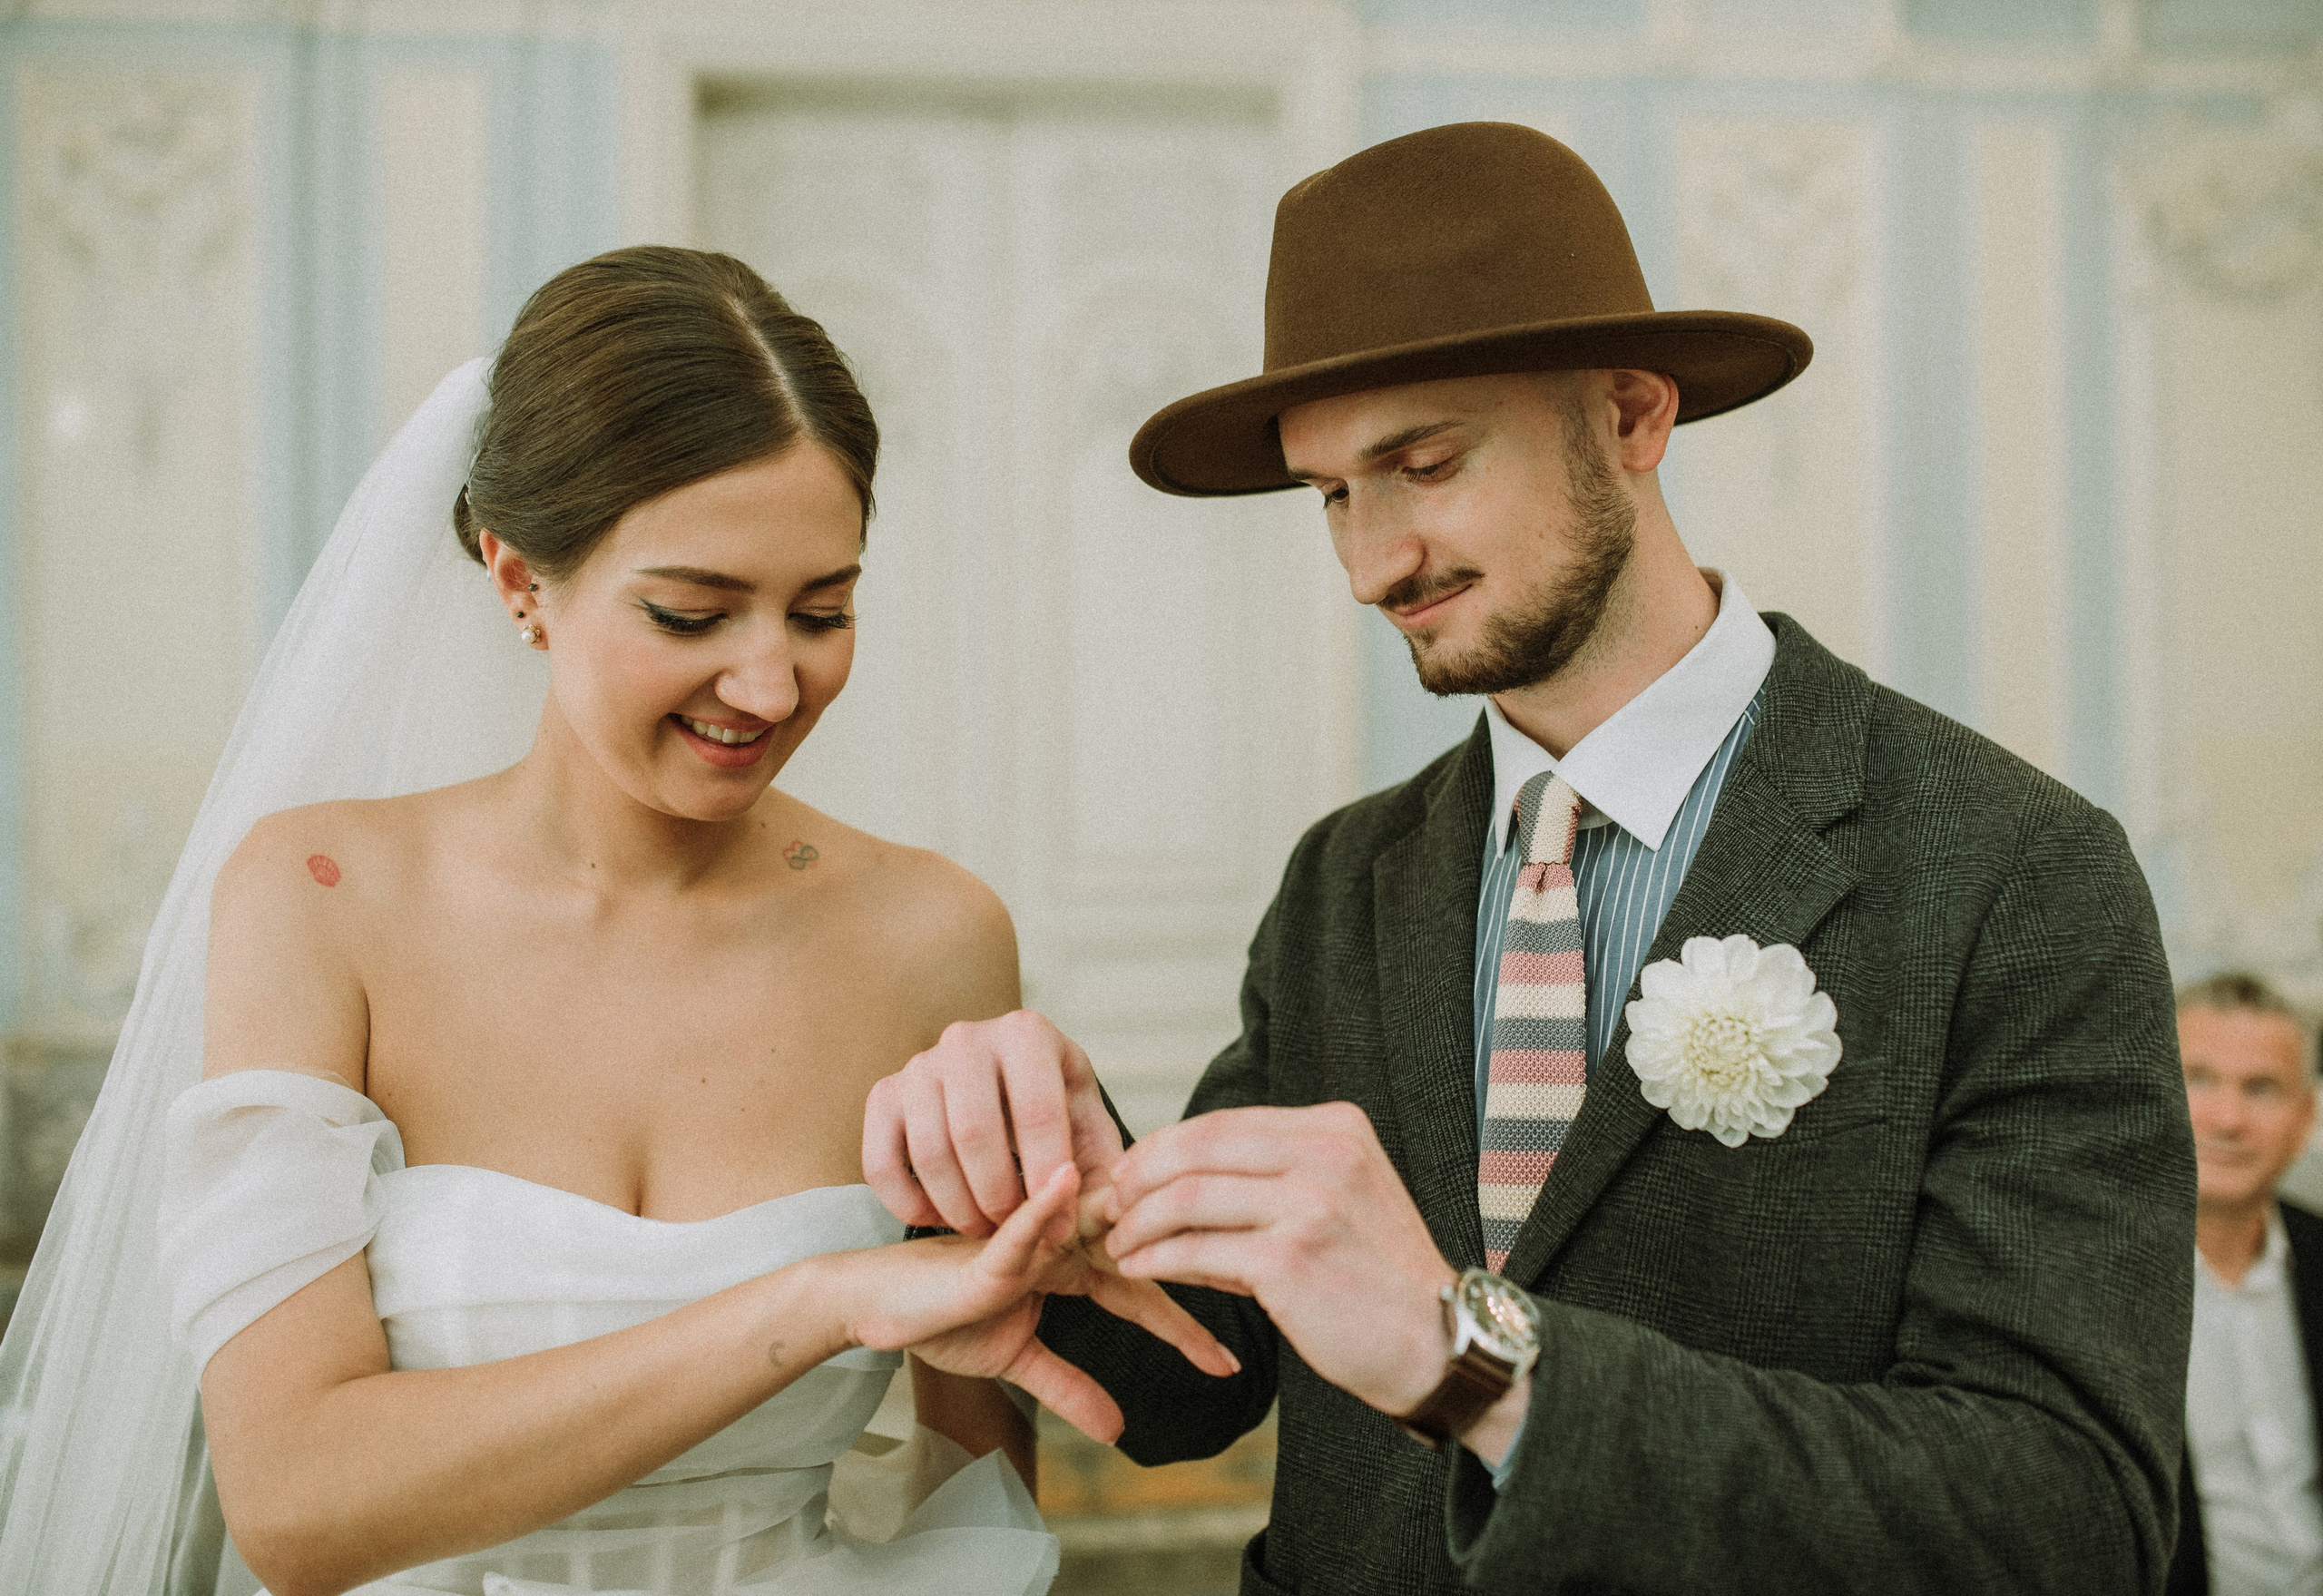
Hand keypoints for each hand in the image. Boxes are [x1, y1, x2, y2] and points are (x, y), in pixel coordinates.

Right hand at [845, 1165, 1240, 1443]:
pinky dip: (1042, 1207)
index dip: (1184, 1324)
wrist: (874, 1304)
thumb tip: (1118, 1430)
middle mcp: (1055, 1243)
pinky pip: (1018, 1226)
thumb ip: (1068, 1387)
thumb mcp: (1018, 1361)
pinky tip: (1070, 1186)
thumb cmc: (943, 1316)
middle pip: (1135, 1246)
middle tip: (1247, 1277)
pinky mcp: (983, 1246)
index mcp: (1068, 1265)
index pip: (1140, 1291)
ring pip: (1089, 1223)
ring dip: (1142, 1221)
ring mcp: (1022, 1240)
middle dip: (1189, 1262)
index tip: (1229, 1363)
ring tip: (1198, 1226)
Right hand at [863, 1010, 1123, 1238]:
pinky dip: (907, 1205)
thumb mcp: (1090, 1133)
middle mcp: (968, 1037)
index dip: (1049, 1184)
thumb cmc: (1057, 1115)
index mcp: (1028, 1033)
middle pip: (974, 1133)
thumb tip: (1105, 1212)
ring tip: (986, 1229)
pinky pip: (881, 1163)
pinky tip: (939, 1218)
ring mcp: (920, 1063)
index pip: (1036, 1113)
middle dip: (999, 1198)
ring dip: (958, 1209)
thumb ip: (1102, 1174)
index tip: (1060, 1232)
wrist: (1007, 1088)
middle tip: (1015, 1231)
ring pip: (928, 1152)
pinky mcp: (884, 1093)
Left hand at [1101, 1103, 1457, 1420]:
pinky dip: (1156, 1259)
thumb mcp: (1337, 1203)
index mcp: (1337, 1128)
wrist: (1439, 1344)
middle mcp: (1326, 1152)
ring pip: (1188, 1196)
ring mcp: (1310, 1202)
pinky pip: (1196, 1250)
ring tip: (1117, 1242)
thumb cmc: (1379, 1282)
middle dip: (1138, 1176)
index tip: (1130, 1173)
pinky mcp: (1291, 1258)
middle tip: (1108, 1205)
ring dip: (1138, 1221)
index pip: (1224, 1123)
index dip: (1164, 1146)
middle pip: (1197, 1147)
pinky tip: (1138, 1270)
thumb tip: (1176, 1186)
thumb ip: (1268, 1184)